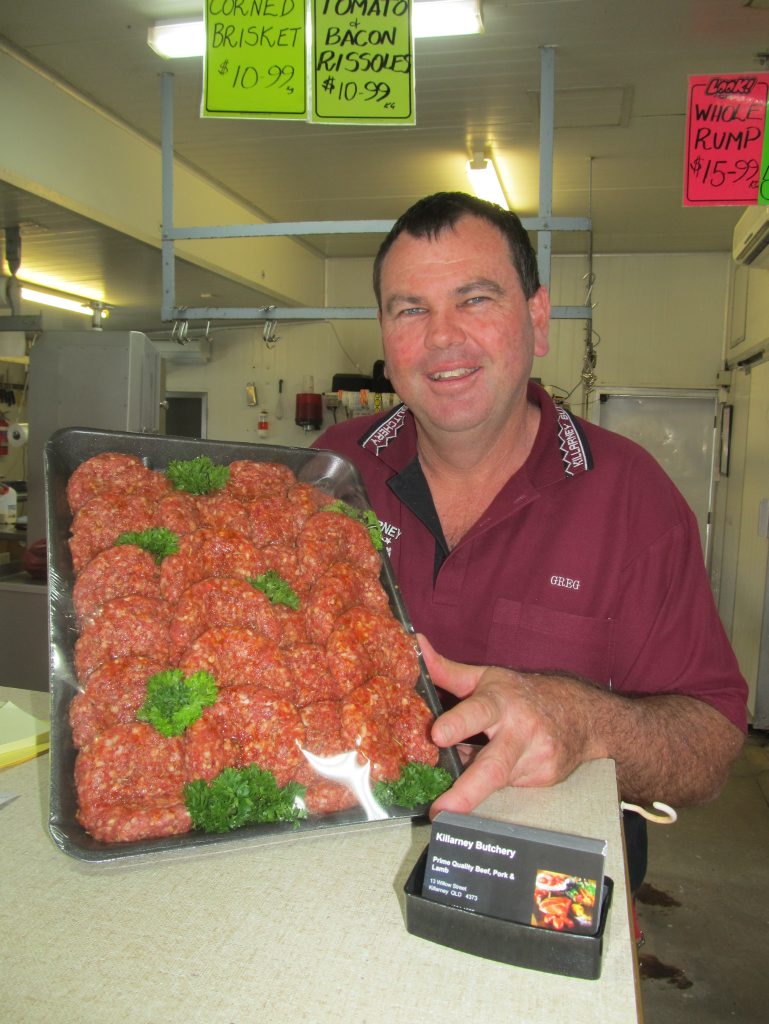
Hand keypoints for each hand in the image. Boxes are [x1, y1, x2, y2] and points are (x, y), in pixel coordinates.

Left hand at [418, 634, 603, 816]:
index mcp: (501, 702)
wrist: (582, 714)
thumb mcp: (487, 678)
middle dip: (467, 792)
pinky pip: (508, 787)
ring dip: (471, 790)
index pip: (479, 712)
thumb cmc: (523, 694)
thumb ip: (448, 671)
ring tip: (450, 799)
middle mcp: (521, 731)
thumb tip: (416, 646)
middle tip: (441, 811)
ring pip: (496, 782)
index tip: (437, 735)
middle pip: (494, 766)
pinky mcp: (545, 778)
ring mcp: (536, 758)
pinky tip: (492, 775)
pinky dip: (492, 785)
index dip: (458, 723)